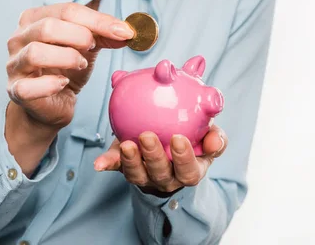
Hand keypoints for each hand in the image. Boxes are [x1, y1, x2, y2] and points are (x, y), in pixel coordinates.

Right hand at [4, 1, 133, 174]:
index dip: (99, 21)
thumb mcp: (87, 46)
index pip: (68, 10)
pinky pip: (29, 86)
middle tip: (92, 48)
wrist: (51, 105)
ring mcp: (14, 64)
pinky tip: (64, 83)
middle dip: (80, 36)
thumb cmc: (65, 69)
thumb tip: (128, 30)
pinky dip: (51, 84)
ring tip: (80, 64)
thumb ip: (105, 34)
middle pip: (49, 27)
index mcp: (35, 18)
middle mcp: (18, 38)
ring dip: (67, 58)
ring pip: (36, 52)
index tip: (125, 32)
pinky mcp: (16, 90)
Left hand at [94, 126, 227, 194]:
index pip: (189, 171)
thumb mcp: (208, 137)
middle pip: (161, 174)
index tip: (177, 138)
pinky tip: (99, 162)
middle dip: (153, 157)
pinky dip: (108, 164)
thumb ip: (215, 137)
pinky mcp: (127, 168)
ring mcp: (146, 176)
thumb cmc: (194, 138)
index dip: (183, 158)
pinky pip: (116, 167)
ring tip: (126, 144)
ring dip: (130, 161)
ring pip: (138, 175)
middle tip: (147, 136)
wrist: (172, 143)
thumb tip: (215, 139)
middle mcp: (167, 178)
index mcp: (190, 171)